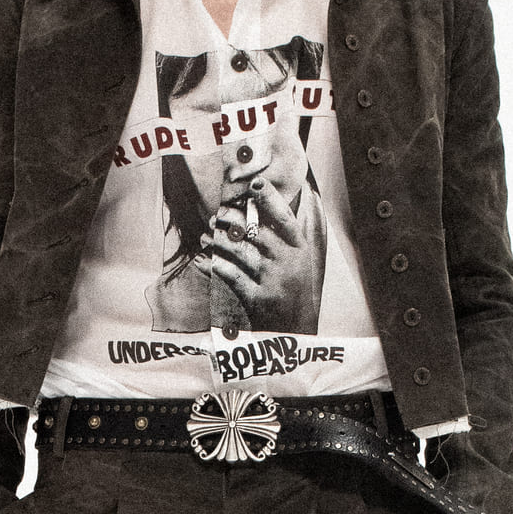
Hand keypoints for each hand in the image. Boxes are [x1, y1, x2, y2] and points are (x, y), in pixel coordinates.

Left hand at [200, 146, 324, 332]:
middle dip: (233, 219)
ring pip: (241, 252)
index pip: (284, 217)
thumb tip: (294, 198)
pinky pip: (234, 277)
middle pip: (256, 232)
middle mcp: (289, 262)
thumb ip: (297, 232)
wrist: (296, 331)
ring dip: (220, 241)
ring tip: (208, 236)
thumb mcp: (304, 260)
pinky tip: (209, 261)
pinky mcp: (259, 299)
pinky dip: (219, 267)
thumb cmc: (296, 290)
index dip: (269, 198)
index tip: (253, 183)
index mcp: (300, 250)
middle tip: (218, 214)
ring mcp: (274, 281)